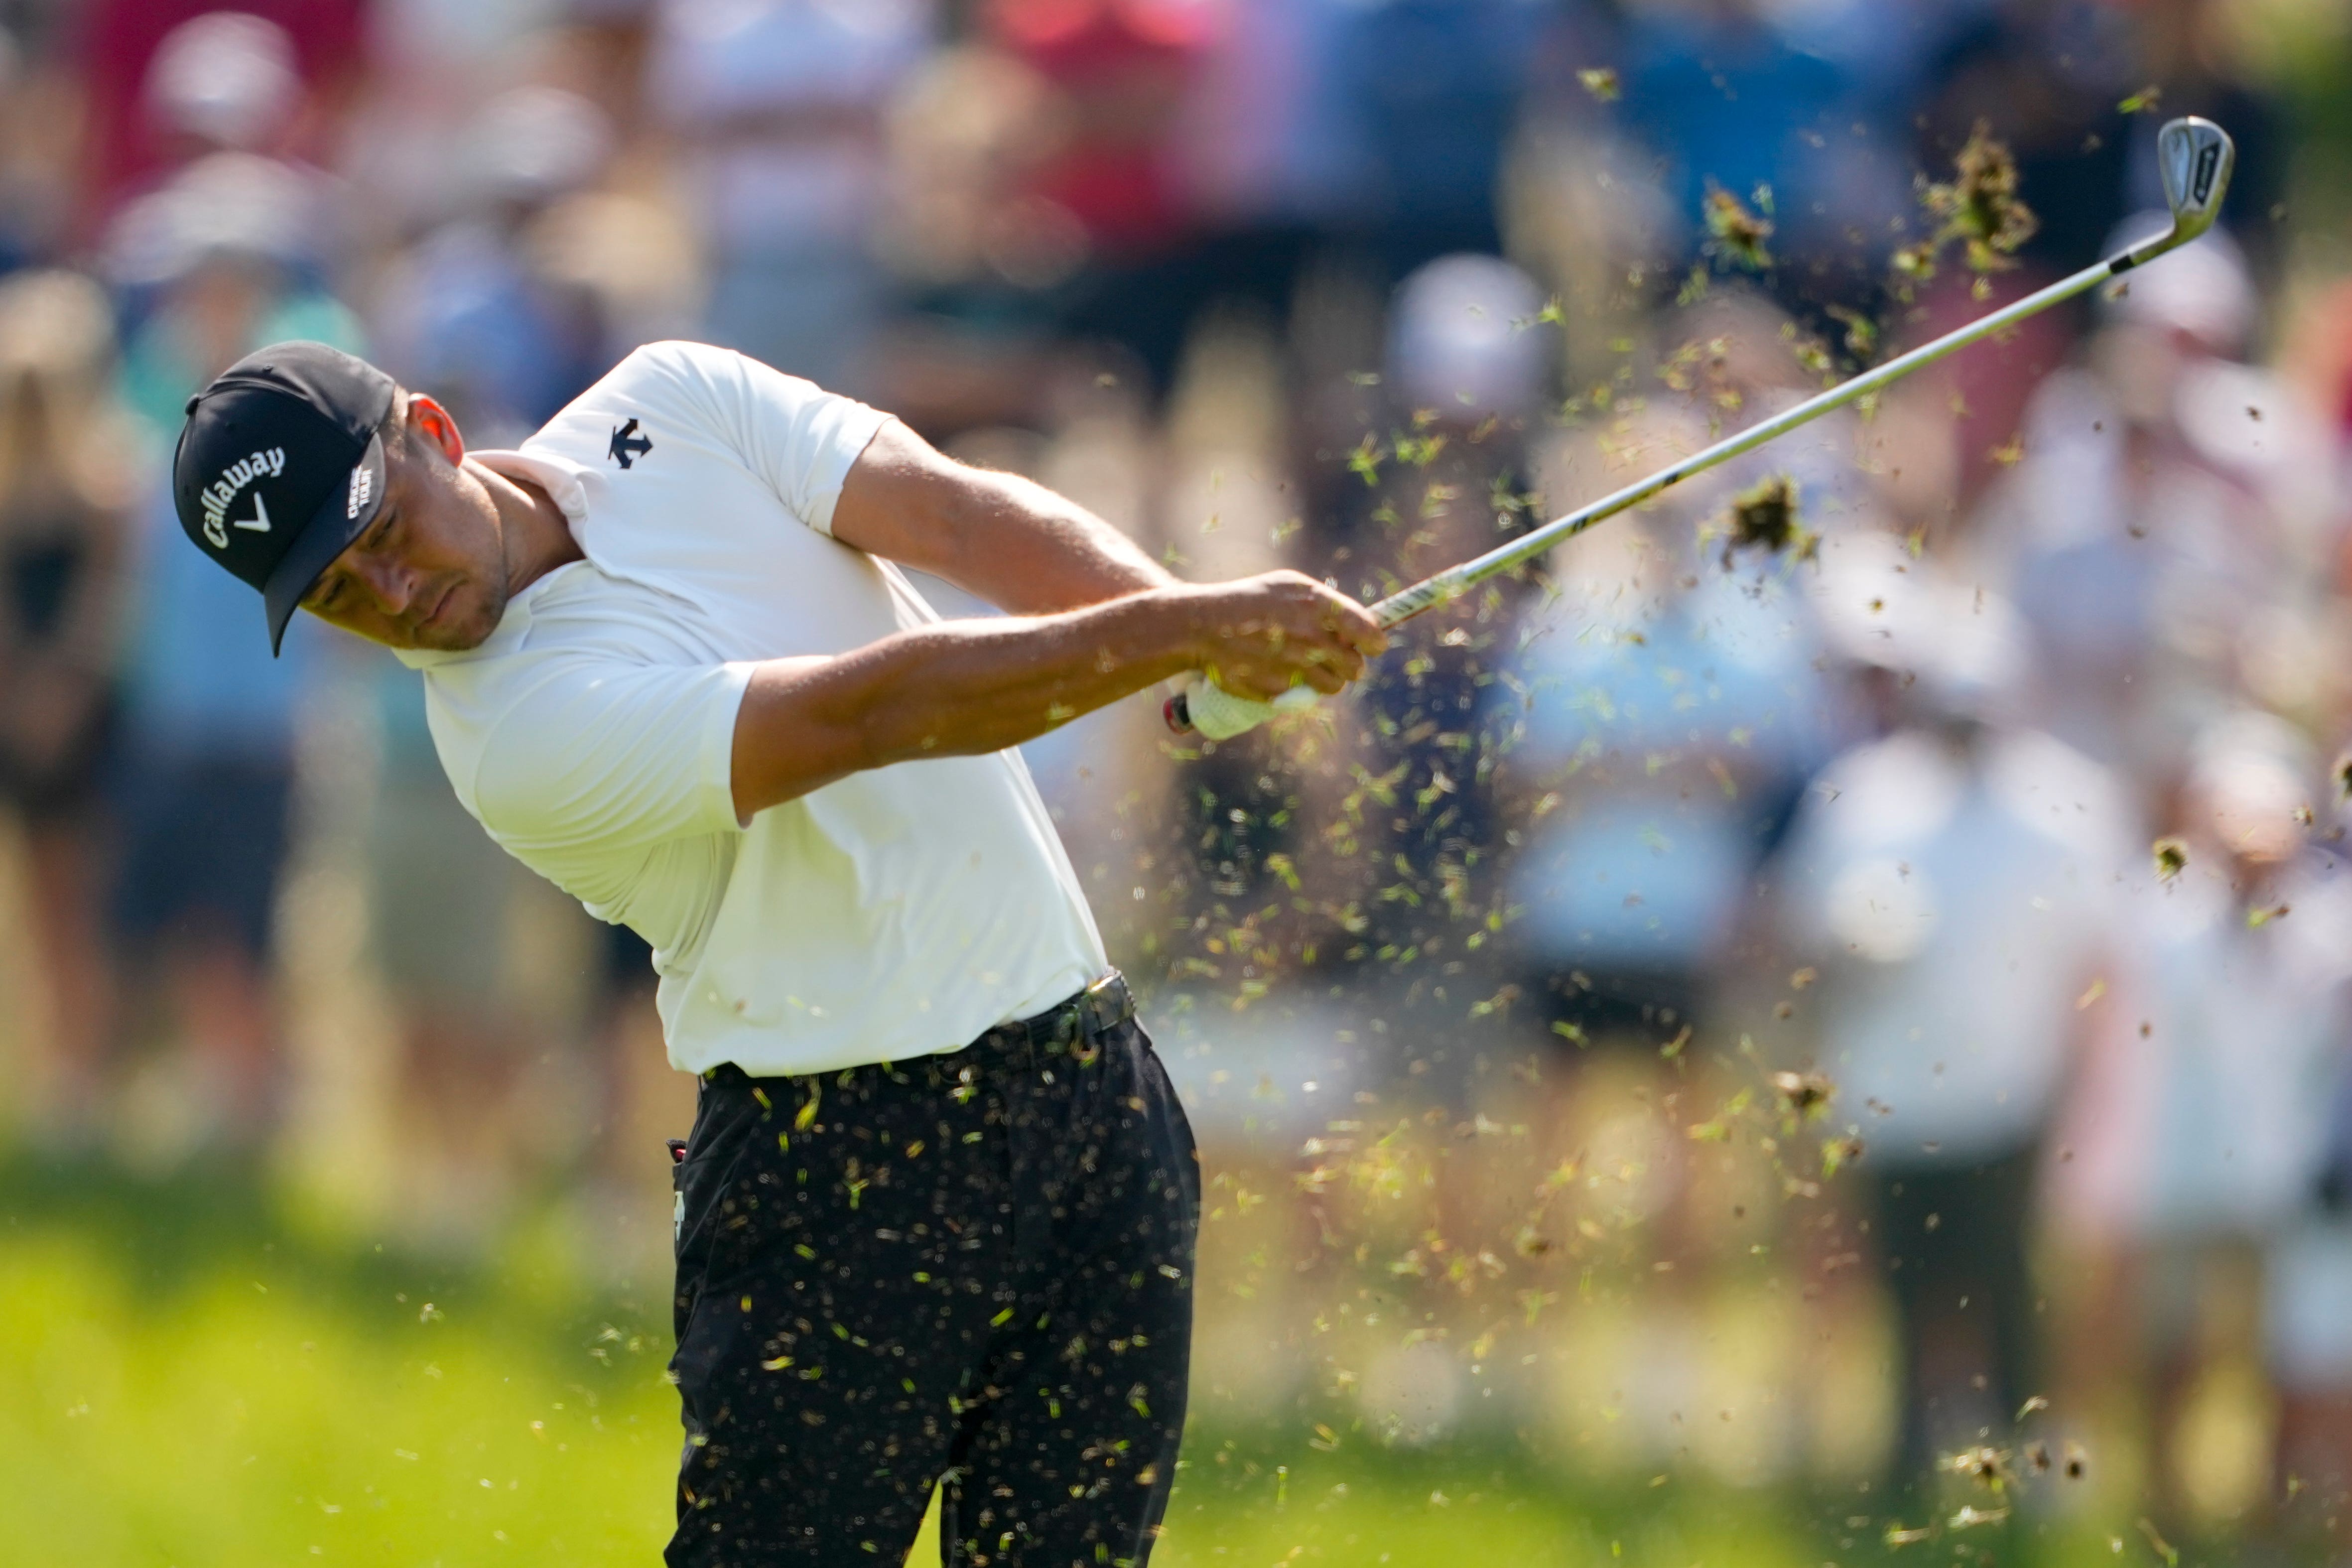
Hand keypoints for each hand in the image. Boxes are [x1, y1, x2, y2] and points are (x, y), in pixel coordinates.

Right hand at [1182, 571, 1386, 699]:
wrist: (1203, 626)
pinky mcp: (1278, 691)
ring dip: (1326, 679)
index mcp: (1317, 605)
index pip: (1368, 632)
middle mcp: (1310, 638)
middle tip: (1334, 658)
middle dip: (1349, 664)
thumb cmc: (1251, 601)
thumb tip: (1361, 627)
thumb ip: (1327, 603)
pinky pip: (1301, 695)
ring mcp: (1294, 667)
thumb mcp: (1290, 586)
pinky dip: (1294, 687)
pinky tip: (1276, 669)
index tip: (1375, 646)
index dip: (1374, 642)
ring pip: (1333, 686)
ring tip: (1304, 663)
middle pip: (1355, 666)